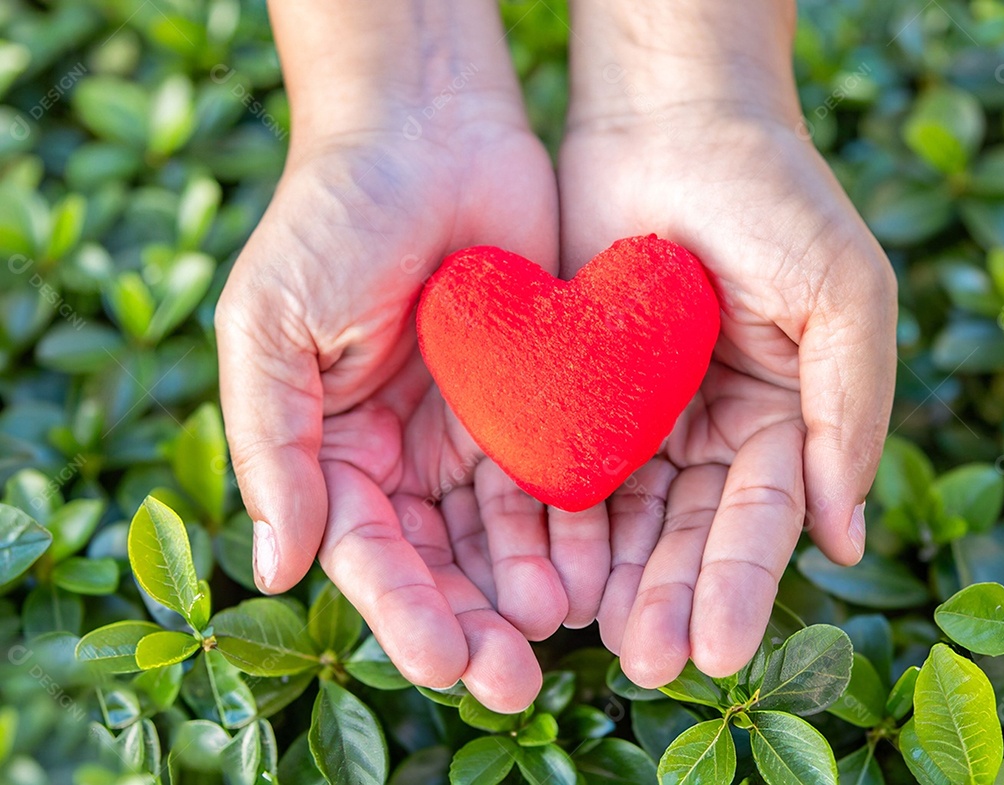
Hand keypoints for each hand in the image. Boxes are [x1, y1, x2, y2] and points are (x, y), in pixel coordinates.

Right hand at [215, 1, 569, 711]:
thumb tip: (277, 567)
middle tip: (516, 680)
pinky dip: (578, 526)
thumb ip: (275, 445)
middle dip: (476, 624)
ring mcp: (479, 431)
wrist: (428, 128)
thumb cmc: (332, 217)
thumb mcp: (271, 326)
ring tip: (569, 626)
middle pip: (444, 562)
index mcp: (338, 449)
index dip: (403, 611)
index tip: (445, 660)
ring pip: (508, 535)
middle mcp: (410, 455)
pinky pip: (562, 478)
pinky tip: (601, 564)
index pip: (371, 552)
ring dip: (535, 586)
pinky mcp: (543, 400)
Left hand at [558, 15, 896, 684]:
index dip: (740, 584)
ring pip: (623, 514)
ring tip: (584, 635)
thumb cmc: (770, 193)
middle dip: (667, 597)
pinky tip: (539, 565)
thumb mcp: (842, 294)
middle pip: (687, 533)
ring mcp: (640, 414)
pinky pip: (563, 464)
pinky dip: (554, 517)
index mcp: (782, 418)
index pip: (761, 519)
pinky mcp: (574, 390)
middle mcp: (710, 429)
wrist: (668, 115)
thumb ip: (848, 412)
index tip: (716, 649)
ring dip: (608, 576)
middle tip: (643, 663)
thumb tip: (847, 538)